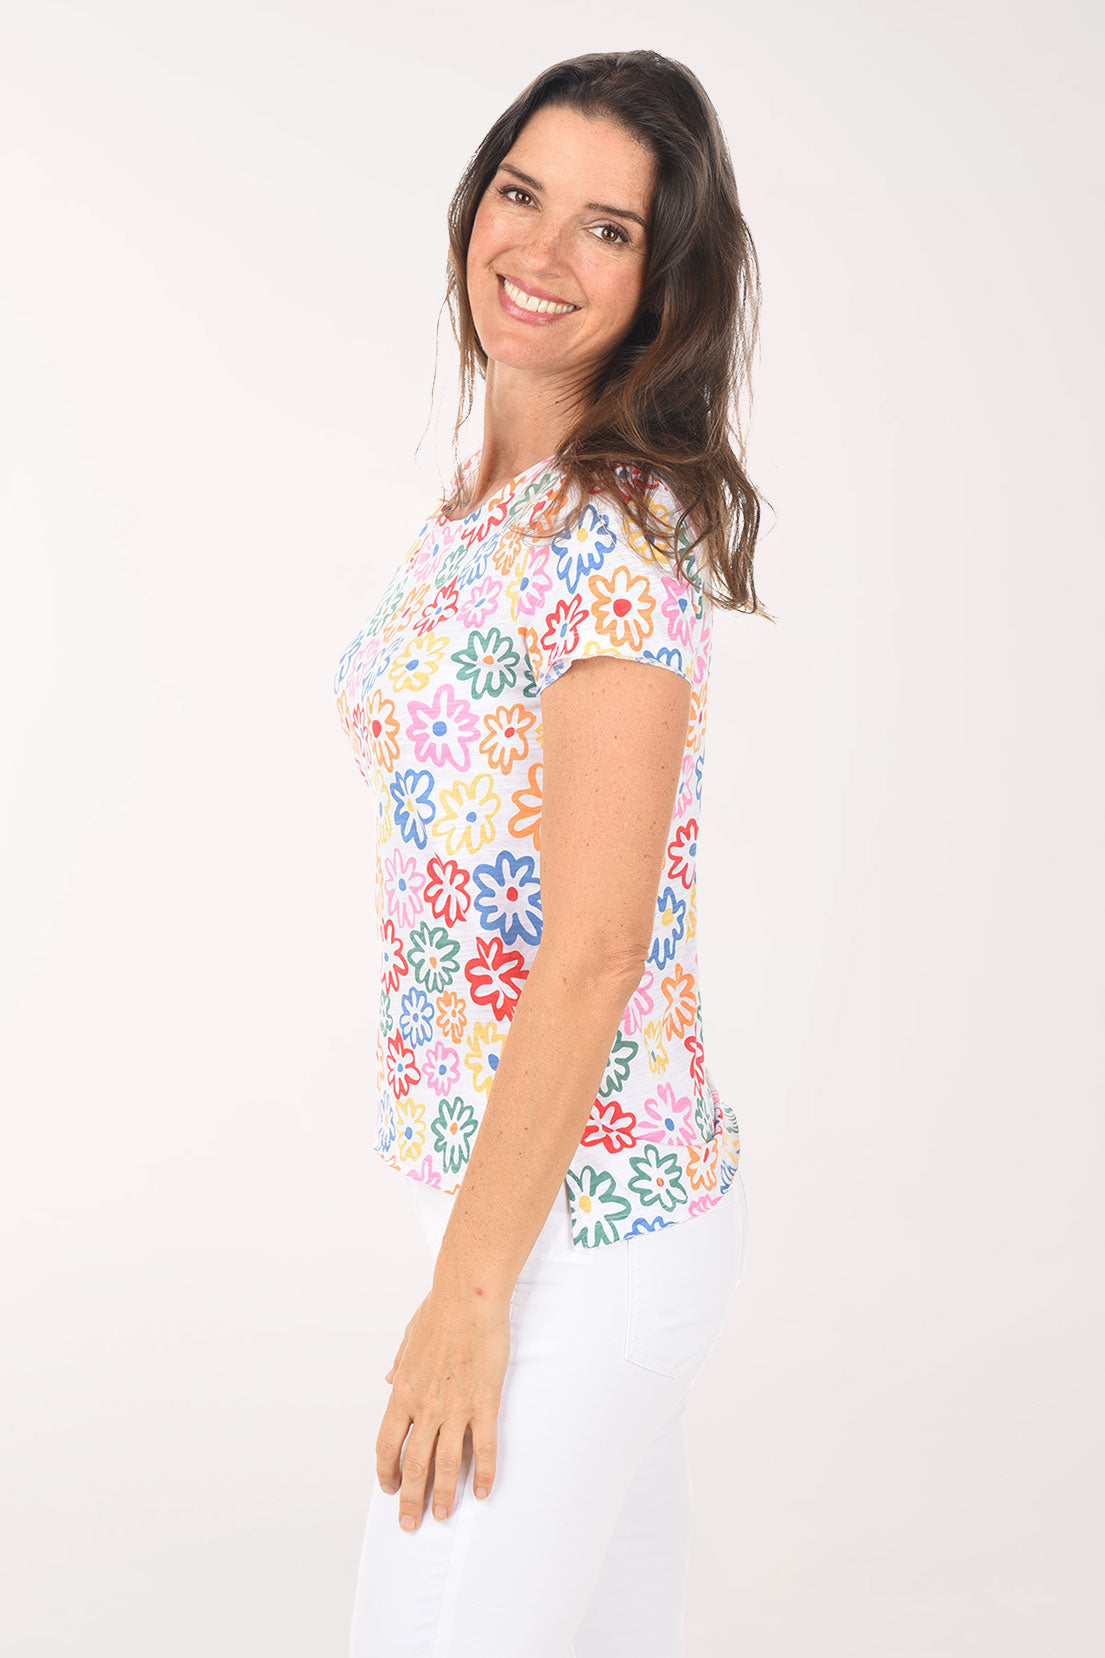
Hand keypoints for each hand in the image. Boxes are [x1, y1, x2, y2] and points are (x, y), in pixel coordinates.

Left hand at [377, 1282, 511, 1530]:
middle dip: (411, 1499)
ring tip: (443, 1515)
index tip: (390, 1488)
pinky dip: (484, 1473)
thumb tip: (389, 1378)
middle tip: (411, 1523)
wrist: (468, 1297)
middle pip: (415, 1464)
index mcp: (404, 1392)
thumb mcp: (408, 1339)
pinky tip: (484, 1491)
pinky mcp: (484, 1403)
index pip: (387, 1444)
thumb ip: (399, 1365)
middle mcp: (426, 1407)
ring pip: (447, 1464)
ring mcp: (456, 1408)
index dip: (387, 1471)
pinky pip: (483, 1447)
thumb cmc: (439, 1311)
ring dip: (444, 1494)